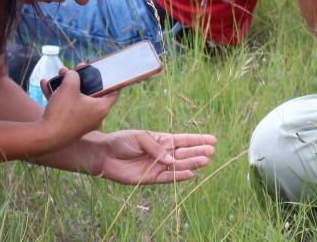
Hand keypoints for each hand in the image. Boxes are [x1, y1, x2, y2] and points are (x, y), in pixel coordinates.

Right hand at [41, 69, 117, 147]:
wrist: (46, 137)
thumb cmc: (62, 112)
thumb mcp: (69, 86)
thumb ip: (73, 76)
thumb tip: (72, 75)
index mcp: (101, 108)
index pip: (113, 92)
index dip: (109, 79)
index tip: (103, 72)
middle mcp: (95, 117)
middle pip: (91, 93)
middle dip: (80, 80)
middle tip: (73, 71)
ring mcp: (82, 123)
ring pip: (76, 99)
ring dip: (66, 86)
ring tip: (58, 75)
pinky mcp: (70, 127)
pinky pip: (67, 108)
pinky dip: (59, 97)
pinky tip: (46, 85)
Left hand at [96, 131, 216, 183]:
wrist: (104, 155)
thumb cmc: (121, 141)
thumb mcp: (140, 137)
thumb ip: (156, 148)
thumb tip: (171, 160)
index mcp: (161, 140)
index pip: (183, 140)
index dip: (197, 140)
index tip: (212, 139)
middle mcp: (162, 154)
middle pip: (184, 153)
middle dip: (198, 152)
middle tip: (212, 151)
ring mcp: (157, 166)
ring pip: (179, 166)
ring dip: (192, 164)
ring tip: (205, 161)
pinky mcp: (150, 178)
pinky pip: (168, 179)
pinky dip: (179, 177)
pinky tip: (191, 174)